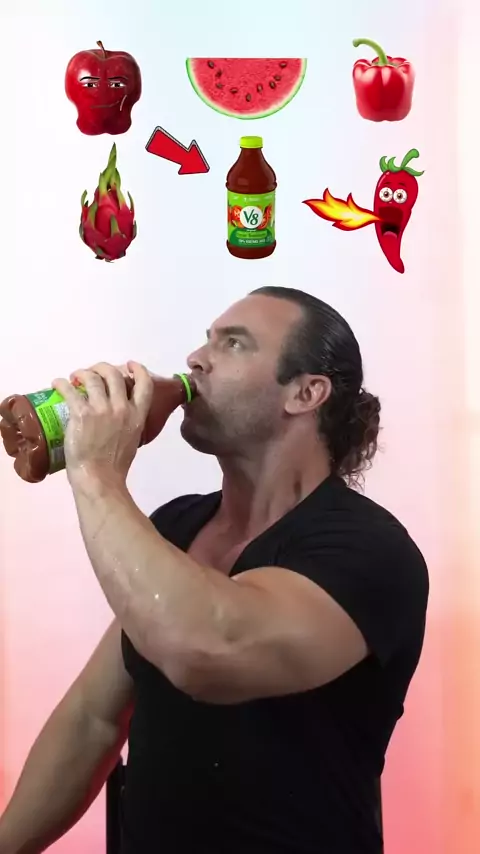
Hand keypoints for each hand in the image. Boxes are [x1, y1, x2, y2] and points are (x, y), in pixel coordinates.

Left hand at [51, 361, 152, 483]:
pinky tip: (57, 383)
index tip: (128, 365)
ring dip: (82, 373)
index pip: (144, 384)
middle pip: (113, 374)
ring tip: (74, 377)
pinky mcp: (81, 414)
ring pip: (92, 378)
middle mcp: (122, 408)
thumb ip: (128, 423)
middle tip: (93, 372)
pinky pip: (70, 390)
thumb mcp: (132, 439)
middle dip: (101, 368)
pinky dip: (61, 383)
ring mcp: (101, 410)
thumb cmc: (115, 465)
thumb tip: (118, 415)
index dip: (137, 369)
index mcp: (137, 416)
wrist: (99, 478)